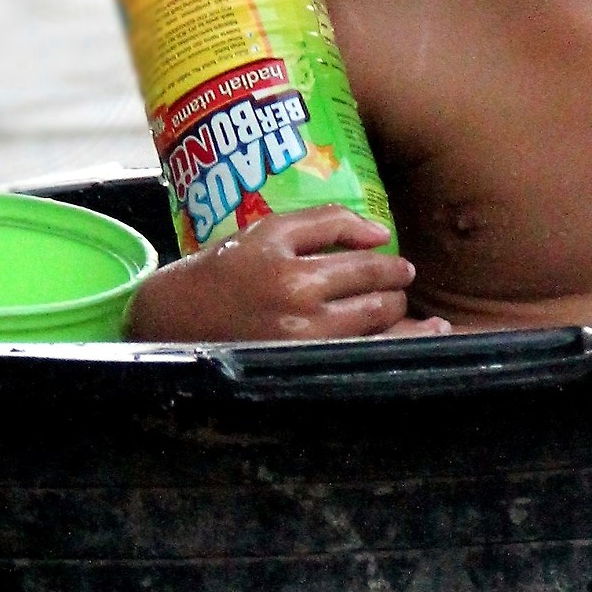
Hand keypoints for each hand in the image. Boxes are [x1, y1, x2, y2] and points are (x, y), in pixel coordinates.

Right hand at [124, 207, 451, 342]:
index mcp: (288, 264)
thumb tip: (380, 232)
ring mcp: (299, 343)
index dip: (386, 262)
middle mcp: (296, 303)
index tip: (397, 264)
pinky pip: (360, 360)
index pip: (359, 260)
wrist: (173, 320)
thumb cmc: (220, 270)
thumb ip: (323, 222)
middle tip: (400, 285)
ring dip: (402, 320)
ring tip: (418, 319)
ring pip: (375, 330)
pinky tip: (417, 345)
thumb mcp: (264, 231)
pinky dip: (393, 351)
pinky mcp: (298, 369)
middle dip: (395, 289)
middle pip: (373, 295)